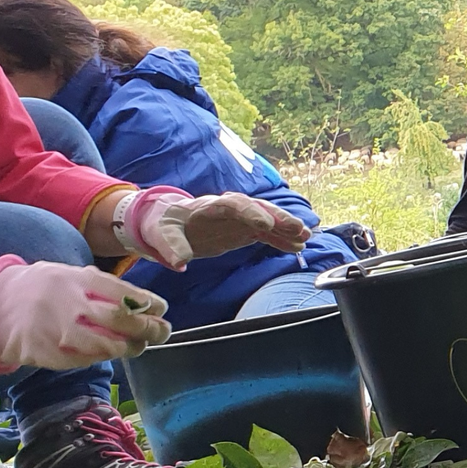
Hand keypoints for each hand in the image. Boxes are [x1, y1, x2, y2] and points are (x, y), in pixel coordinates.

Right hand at [0, 255, 171, 373]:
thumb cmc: (43, 288)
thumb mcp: (70, 275)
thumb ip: (102, 287)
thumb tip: (143, 304)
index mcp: (77, 279)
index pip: (124, 293)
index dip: (148, 304)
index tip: (162, 309)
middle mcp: (70, 305)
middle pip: (122, 320)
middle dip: (149, 328)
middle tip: (163, 331)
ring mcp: (60, 332)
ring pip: (108, 345)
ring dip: (131, 347)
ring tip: (140, 345)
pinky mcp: (51, 354)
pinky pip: (87, 359)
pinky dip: (105, 356)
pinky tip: (113, 351)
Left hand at [115, 186, 310, 270]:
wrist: (165, 222)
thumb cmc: (161, 225)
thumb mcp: (160, 234)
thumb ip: (171, 246)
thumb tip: (180, 263)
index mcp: (209, 206)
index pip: (234, 204)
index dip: (251, 213)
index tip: (265, 224)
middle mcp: (228, 209)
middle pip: (257, 209)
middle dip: (277, 218)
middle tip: (297, 228)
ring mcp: (238, 219)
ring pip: (267, 219)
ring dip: (286, 227)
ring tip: (305, 237)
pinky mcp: (242, 230)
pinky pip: (266, 234)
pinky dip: (281, 239)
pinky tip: (297, 246)